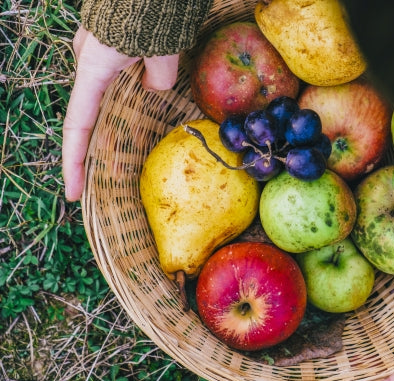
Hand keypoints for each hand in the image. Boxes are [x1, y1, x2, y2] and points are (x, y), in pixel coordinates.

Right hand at [62, 26, 179, 200]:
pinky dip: (125, 88)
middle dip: (98, 141)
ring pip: (105, 88)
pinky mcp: (110, 35)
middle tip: (109, 172)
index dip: (75, 164)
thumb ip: (159, 77)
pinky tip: (144, 93)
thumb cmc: (152, 10)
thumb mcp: (164, 52)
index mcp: (93, 68)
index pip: (78, 128)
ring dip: (117, 111)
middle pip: (90, 109)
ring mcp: (96, 46)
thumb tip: (154, 87)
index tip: (73, 194)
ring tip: (128, 142)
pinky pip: (115, 70)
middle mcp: (88, 59)